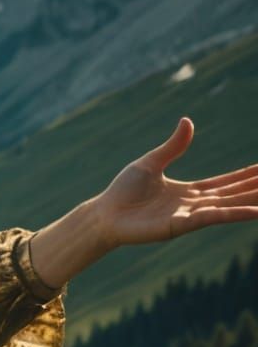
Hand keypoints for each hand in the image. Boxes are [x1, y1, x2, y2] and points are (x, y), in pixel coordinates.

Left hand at [95, 117, 257, 247]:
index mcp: (189, 191)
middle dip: (255, 188)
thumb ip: (173, 146)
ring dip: (252, 201)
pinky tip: (256, 211)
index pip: (225, 183)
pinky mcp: (181, 225)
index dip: (246, 177)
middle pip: (233, 194)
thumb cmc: (123, 191)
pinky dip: (235, 213)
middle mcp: (194, 205)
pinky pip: (213, 217)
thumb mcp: (151, 162)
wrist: (104, 214)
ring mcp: (189, 216)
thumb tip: (188, 121)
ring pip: (229, 206)